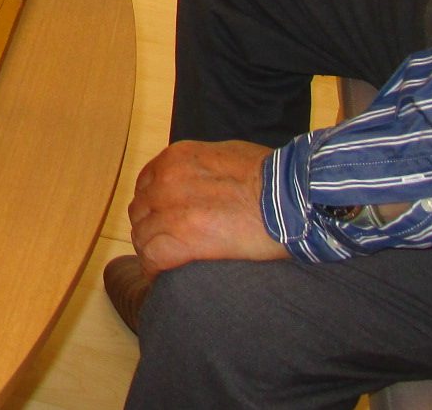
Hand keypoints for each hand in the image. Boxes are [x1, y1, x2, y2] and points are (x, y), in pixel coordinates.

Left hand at [128, 139, 288, 275]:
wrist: (291, 196)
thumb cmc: (272, 176)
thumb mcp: (226, 154)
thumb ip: (201, 167)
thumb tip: (200, 182)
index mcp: (177, 158)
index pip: (146, 184)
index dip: (152, 205)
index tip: (161, 219)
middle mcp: (166, 180)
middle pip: (140, 210)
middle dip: (150, 227)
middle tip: (165, 243)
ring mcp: (171, 209)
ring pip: (143, 236)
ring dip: (152, 250)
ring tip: (165, 263)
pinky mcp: (183, 239)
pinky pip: (153, 258)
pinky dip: (154, 269)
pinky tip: (162, 277)